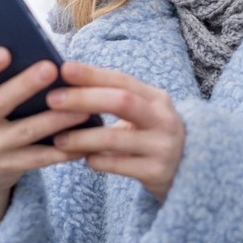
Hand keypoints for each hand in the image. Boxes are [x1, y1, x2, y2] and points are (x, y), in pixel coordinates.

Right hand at [0, 47, 89, 235]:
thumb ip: (7, 77)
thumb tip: (43, 53)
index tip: (5, 52)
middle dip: (24, 85)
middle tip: (51, 68)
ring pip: (23, 132)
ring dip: (54, 120)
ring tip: (81, 108)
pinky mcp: (7, 167)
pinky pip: (38, 158)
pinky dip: (62, 149)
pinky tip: (83, 140)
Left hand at [47, 61, 185, 201]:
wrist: (191, 172)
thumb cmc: (152, 137)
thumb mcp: (143, 114)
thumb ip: (115, 100)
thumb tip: (68, 85)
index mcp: (157, 98)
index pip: (122, 80)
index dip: (92, 74)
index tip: (64, 69)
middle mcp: (163, 119)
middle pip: (121, 101)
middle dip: (84, 98)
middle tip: (52, 99)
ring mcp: (162, 146)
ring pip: (115, 137)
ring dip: (83, 137)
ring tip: (58, 138)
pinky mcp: (157, 172)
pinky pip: (119, 165)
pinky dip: (97, 160)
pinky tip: (84, 159)